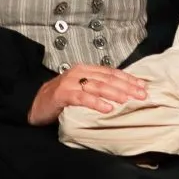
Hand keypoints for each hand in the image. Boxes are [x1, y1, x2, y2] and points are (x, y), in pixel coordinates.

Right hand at [27, 63, 151, 125]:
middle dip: (127, 86)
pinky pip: (82, 98)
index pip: (112, 72)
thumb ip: (98, 87)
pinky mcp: (62, 95)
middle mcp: (79, 72)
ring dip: (115, 93)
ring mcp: (70, 83)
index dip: (128, 78)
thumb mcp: (81, 89)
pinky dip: (96, 103)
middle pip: (108, 79)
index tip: (143, 86)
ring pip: (97, 86)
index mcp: (86, 69)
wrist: (35, 104)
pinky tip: (108, 109)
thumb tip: (124, 93)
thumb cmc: (61, 98)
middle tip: (142, 95)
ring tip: (129, 100)